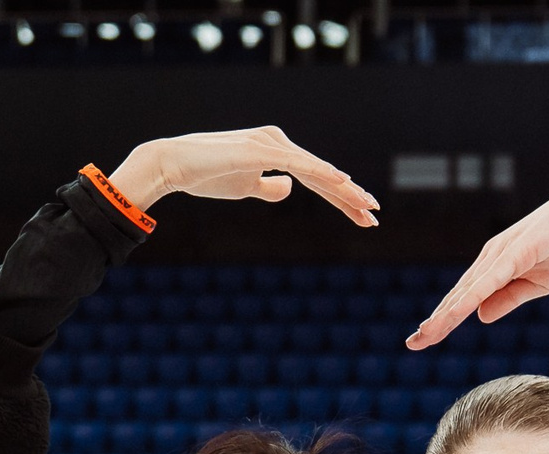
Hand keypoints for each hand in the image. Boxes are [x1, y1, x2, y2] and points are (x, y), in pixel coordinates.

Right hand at [106, 128, 378, 227]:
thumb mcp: (245, 187)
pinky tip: (342, 181)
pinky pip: (298, 163)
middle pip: (322, 175)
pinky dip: (321, 172)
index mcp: (277, 151)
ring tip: (366, 206)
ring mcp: (270, 143)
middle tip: (374, 216)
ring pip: (315, 171)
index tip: (361, 216)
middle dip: (349, 197)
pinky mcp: (260, 149)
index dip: (340, 198)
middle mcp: (278, 142)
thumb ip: (267, 187)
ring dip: (342, 190)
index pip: (316, 178)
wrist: (175, 164)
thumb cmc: (206, 175)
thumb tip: (289, 189)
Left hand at [408, 183, 548, 350]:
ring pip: (467, 291)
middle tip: (413, 343)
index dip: (444, 319)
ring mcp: (500, 254)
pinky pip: (487, 281)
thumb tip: (480, 316)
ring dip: (445, 313)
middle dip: (435, 321)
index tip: (424, 338)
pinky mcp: (514, 252)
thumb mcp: (535, 285)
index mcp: (494, 267)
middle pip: (458, 296)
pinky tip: (455, 313)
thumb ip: (507, 299)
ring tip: (425, 334)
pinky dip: (469, 298)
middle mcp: (491, 259)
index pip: (464, 298)